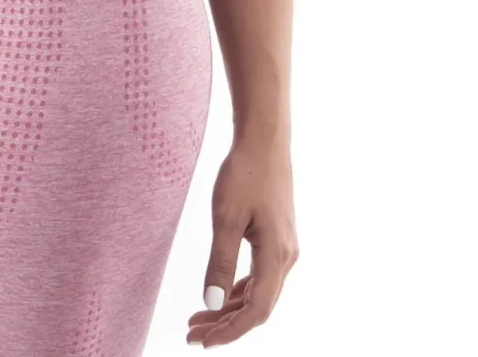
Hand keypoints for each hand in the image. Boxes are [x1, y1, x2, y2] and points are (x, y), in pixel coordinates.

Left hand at [186, 134, 298, 346]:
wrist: (263, 141)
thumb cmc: (244, 174)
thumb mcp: (225, 218)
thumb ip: (220, 262)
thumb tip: (211, 304)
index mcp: (277, 257)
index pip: (256, 312)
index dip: (229, 331)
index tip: (201, 342)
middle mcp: (286, 258)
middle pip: (257, 307)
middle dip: (225, 324)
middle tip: (192, 334)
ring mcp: (283, 248)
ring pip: (258, 292)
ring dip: (229, 308)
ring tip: (198, 319)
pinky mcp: (276, 238)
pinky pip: (259, 275)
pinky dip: (237, 289)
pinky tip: (218, 295)